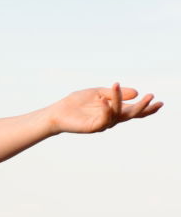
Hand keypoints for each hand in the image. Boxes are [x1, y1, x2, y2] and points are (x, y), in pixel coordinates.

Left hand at [49, 82, 163, 134]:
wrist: (57, 112)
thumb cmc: (76, 103)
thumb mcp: (98, 93)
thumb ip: (114, 93)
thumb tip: (136, 92)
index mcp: (114, 110)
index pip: (133, 110)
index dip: (147, 108)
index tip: (160, 102)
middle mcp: (111, 119)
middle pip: (131, 115)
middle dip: (142, 107)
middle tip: (151, 97)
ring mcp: (103, 124)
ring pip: (118, 114)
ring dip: (122, 101)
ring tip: (123, 89)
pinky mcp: (93, 127)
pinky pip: (104, 118)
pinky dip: (106, 108)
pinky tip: (104, 100)